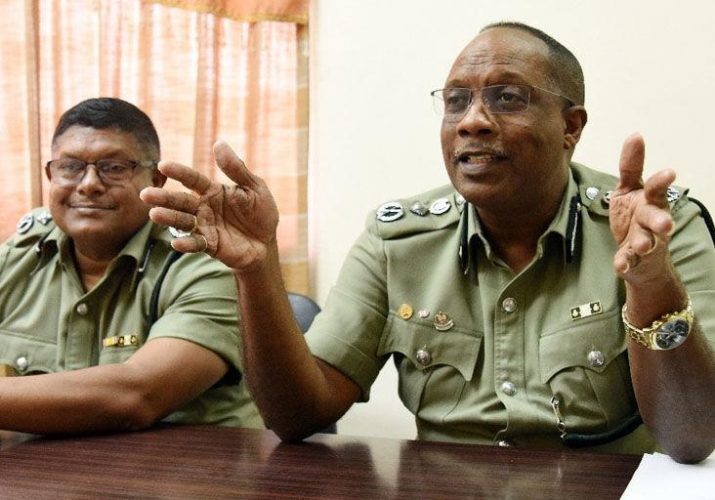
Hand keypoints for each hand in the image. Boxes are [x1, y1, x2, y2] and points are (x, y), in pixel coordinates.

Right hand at [140, 141, 278, 271]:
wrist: (267, 242)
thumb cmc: (260, 212)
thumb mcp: (254, 187)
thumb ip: (236, 169)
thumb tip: (219, 143)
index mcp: (212, 191)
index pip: (192, 179)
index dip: (179, 172)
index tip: (163, 165)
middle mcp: (204, 208)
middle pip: (181, 201)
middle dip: (163, 198)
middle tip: (145, 194)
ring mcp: (205, 227)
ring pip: (183, 222)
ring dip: (169, 218)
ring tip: (155, 214)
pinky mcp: (210, 246)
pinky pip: (196, 244)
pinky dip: (186, 243)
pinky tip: (176, 242)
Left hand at [609, 133, 675, 284]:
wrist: (639, 255)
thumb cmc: (634, 216)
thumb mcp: (629, 189)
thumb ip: (631, 166)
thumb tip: (635, 134)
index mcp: (649, 200)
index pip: (656, 189)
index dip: (661, 181)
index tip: (669, 173)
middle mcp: (651, 220)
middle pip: (656, 217)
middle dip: (660, 220)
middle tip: (665, 224)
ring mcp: (644, 241)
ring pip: (646, 240)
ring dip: (644, 242)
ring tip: (640, 245)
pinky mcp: (633, 259)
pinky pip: (629, 261)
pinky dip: (626, 263)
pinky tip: (621, 265)